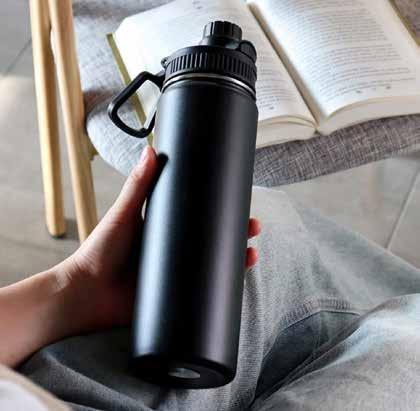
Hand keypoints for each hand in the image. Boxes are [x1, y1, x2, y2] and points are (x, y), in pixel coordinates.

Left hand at [60, 146, 260, 332]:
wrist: (86, 294)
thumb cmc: (99, 252)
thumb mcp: (122, 214)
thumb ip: (137, 186)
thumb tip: (150, 152)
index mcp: (162, 228)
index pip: (197, 215)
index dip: (218, 210)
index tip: (237, 202)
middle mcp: (172, 248)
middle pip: (210, 239)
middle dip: (235, 235)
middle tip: (252, 228)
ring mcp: (174, 271)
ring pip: (211, 264)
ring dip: (234, 259)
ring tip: (251, 256)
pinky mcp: (173, 294)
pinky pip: (200, 290)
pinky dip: (218, 285)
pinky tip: (235, 280)